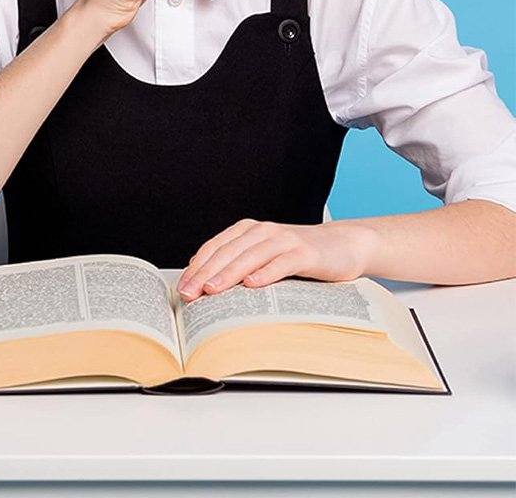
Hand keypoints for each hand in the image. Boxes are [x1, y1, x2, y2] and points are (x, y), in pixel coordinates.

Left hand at [177, 218, 376, 300]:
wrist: (343, 244)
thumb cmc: (299, 255)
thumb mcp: (265, 257)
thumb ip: (240, 265)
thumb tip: (207, 285)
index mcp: (247, 231)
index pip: (215, 248)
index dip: (196, 267)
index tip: (182, 288)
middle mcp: (261, 231)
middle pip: (227, 252)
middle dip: (204, 274)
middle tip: (189, 293)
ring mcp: (283, 240)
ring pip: (249, 256)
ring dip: (228, 274)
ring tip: (212, 289)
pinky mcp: (304, 253)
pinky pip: (280, 263)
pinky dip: (265, 273)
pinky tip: (252, 285)